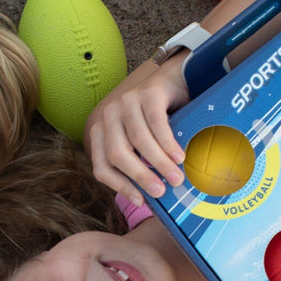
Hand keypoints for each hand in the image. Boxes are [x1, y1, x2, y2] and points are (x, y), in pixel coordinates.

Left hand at [84, 60, 190, 204]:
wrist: (172, 80)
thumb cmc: (155, 119)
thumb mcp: (139, 141)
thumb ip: (135, 162)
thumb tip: (146, 200)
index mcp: (100, 132)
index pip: (101, 166)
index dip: (119, 186)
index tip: (140, 200)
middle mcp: (109, 115)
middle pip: (118, 154)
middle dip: (140, 176)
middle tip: (161, 192)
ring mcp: (126, 102)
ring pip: (138, 140)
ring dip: (159, 163)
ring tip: (176, 178)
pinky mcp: (147, 93)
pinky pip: (156, 125)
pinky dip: (168, 144)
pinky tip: (179, 157)